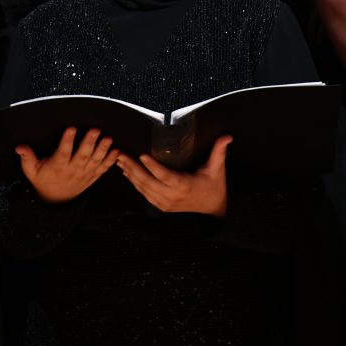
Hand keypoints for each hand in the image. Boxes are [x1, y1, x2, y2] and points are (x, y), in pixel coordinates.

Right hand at [15, 126, 117, 204]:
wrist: (56, 201)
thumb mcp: (31, 171)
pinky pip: (102, 169)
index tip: (71, 128)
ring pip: (95, 161)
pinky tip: (116, 151)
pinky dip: (110, 161)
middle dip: (89, 142)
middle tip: (95, 130)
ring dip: (103, 150)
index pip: (63, 152)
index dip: (67, 141)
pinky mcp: (92, 177)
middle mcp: (72, 170)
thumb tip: (20, 147)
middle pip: (82, 155)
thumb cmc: (43, 180)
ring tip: (108, 139)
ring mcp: (84, 174)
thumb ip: (27, 158)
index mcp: (58, 166)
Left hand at [116, 135, 230, 216]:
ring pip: (143, 188)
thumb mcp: (217, 169)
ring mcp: (165, 203)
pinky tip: (126, 173)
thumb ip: (219, 151)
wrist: (213, 209)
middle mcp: (172, 196)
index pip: (165, 175)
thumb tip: (227, 136)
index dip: (153, 166)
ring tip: (119, 160)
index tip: (142, 155)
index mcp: (185, 185)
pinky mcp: (161, 206)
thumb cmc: (214, 186)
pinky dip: (134, 183)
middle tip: (120, 154)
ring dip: (129, 174)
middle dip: (132, 168)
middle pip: (148, 182)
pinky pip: (144, 194)